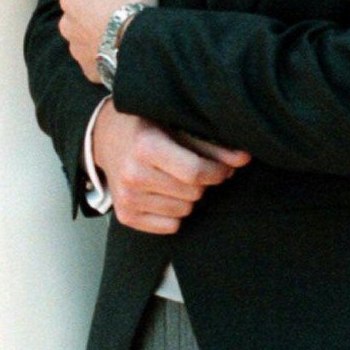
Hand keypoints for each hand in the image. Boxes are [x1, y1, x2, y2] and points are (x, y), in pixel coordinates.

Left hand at [58, 0, 158, 82]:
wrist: (136, 43)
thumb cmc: (129, 0)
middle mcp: (66, 22)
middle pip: (89, 8)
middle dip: (104, 7)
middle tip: (128, 7)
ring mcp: (77, 48)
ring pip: (92, 34)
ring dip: (105, 31)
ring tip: (128, 29)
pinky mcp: (90, 69)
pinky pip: (100, 58)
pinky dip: (110, 54)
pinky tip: (124, 48)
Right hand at [92, 103, 251, 234]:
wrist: (104, 136)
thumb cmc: (146, 126)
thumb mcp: (175, 124)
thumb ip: (210, 144)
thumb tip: (245, 159)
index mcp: (145, 146)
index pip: (195, 172)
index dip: (217, 172)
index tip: (222, 167)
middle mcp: (133, 174)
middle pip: (193, 193)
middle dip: (201, 182)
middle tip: (189, 167)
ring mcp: (127, 197)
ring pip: (184, 210)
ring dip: (187, 196)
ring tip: (173, 177)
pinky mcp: (125, 216)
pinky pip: (171, 225)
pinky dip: (174, 211)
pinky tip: (162, 191)